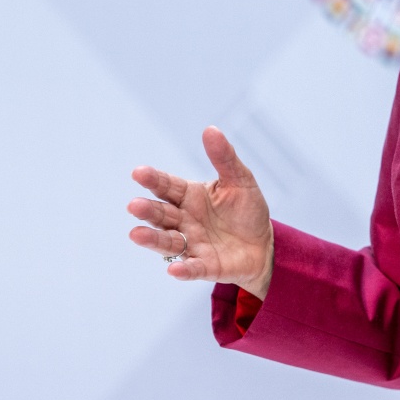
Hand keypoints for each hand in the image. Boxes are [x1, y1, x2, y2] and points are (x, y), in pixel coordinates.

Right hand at [128, 126, 275, 295]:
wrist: (264, 245)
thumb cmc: (246, 211)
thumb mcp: (240, 180)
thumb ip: (224, 158)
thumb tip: (210, 130)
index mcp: (190, 196)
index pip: (167, 187)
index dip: (153, 180)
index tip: (139, 173)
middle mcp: (185, 220)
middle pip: (162, 214)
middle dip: (148, 210)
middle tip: (134, 205)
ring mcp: (192, 244)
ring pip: (168, 241)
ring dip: (152, 239)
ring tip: (136, 234)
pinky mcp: (206, 266)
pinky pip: (192, 268)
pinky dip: (183, 269)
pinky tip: (174, 270)